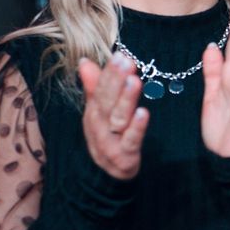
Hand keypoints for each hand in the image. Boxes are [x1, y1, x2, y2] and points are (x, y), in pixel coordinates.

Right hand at [79, 54, 147, 179]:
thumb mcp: (99, 111)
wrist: (108, 175)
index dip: (110, 72)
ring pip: (118, 118)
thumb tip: (85, 61)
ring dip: (126, 99)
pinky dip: (137, 127)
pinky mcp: (125, 157)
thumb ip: (95, 86)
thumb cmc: (107, 136)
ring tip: (135, 81)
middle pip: (107, 101)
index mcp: (95, 112)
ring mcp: (111, 142)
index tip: (120, 54)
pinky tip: (144, 113)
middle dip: (116, 80)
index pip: (101, 89)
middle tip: (126, 61)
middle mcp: (100, 125)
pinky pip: (131, 141)